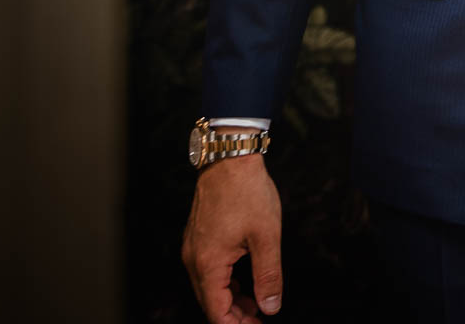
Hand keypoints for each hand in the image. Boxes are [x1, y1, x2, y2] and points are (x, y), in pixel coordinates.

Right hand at [181, 154, 282, 321]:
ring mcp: (194, 248)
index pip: (216, 312)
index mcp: (208, 264)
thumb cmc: (247, 191)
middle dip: (235, 316)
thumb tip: (270, 306)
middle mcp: (194, 260)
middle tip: (261, 319)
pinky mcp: (199, 238)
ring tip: (257, 305)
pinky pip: (208, 271)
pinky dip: (226, 283)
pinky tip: (244, 283)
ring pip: (209, 288)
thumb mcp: (266, 236)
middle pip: (210, 302)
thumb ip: (269, 275)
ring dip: (231, 300)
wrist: (230, 157)